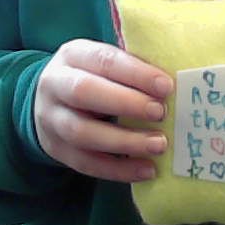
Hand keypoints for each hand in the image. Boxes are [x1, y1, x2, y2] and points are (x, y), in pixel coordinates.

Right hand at [34, 39, 173, 182]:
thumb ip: (133, 69)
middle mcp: (55, 84)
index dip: (135, 73)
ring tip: (159, 145)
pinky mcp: (56, 149)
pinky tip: (146, 170)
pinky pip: (85, 163)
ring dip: (124, 141)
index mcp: (73, 55)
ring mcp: (50, 119)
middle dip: (126, 103)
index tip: (166, 86)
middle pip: (84, 92)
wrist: (49, 100)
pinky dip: (118, 169)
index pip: (103, 60)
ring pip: (81, 133)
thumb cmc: (94, 78)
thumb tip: (176, 84)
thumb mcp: (105, 63)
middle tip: (161, 113)